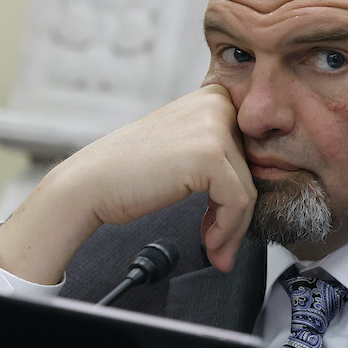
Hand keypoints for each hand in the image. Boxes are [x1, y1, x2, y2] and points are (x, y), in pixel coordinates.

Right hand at [0, 85, 255, 282]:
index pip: (248, 153)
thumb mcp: (184, 149)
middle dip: (235, 215)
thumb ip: (220, 154)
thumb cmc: (131, 172)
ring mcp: (214, 126)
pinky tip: (210, 243)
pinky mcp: (211, 154)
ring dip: (233, 229)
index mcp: (213, 97)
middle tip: (218, 244)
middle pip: (251, 172)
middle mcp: (217, 103)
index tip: (222, 224)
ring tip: (215, 250)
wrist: (89, 184)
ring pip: (249, 190)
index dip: (237, 193)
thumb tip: (257, 190)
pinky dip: (228, 230)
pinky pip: (239, 202)